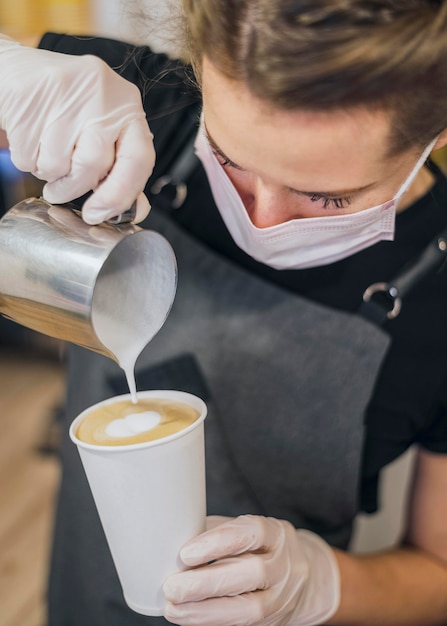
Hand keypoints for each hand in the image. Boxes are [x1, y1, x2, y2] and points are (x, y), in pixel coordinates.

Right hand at [0, 35, 154, 223]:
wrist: (16, 70)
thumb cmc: (65, 106)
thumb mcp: (102, 131)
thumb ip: (121, 170)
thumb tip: (136, 210)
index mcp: (127, 106)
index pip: (139, 159)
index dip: (120, 195)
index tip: (99, 214)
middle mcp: (102, 95)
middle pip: (94, 165)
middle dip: (73, 188)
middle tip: (60, 191)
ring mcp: (65, 93)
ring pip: (59, 165)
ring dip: (48, 173)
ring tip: (46, 152)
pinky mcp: (29, 96)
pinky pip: (29, 156)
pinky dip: (27, 160)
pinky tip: (31, 138)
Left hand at [163, 515, 339, 625]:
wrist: (307, 580)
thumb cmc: (263, 548)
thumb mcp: (248, 531)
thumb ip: (218, 532)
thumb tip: (174, 537)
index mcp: (276, 534)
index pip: (251, 533)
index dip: (218, 541)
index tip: (186, 553)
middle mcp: (284, 565)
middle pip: (251, 573)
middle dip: (207, 582)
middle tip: (172, 587)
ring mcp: (282, 597)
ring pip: (249, 608)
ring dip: (205, 611)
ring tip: (173, 608)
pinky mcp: (274, 622)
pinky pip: (243, 625)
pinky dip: (212, 622)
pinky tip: (188, 618)